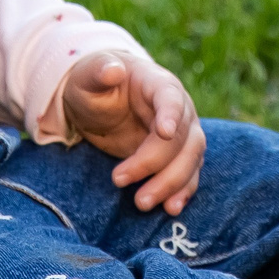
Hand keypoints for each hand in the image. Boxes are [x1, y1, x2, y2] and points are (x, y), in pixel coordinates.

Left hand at [61, 50, 206, 213]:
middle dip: (156, 163)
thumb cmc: (95, 84)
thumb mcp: (88, 75)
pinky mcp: (176, 157)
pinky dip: (182, 192)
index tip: (163, 132)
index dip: (171, 114)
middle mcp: (179, 108)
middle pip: (182, 137)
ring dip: (171, 183)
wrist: (101, 100)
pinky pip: (189, 175)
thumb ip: (100, 71)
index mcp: (158, 83)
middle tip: (120, 181)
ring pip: (190, 159)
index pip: (171, 97)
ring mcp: (181, 134)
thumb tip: (112, 69)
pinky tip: (170, 208)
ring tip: (142, 203)